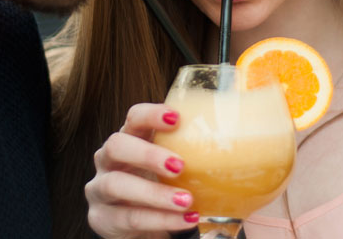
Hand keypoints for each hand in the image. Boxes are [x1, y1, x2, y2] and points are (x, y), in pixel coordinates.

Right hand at [86, 103, 198, 238]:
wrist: (140, 227)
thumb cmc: (160, 188)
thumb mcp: (171, 169)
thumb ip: (192, 155)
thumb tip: (243, 147)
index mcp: (128, 140)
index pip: (132, 118)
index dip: (150, 115)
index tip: (176, 118)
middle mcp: (108, 160)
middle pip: (116, 146)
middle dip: (147, 154)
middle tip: (179, 166)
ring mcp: (99, 189)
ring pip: (116, 184)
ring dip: (154, 193)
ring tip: (186, 200)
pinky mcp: (102, 218)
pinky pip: (129, 217)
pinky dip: (160, 219)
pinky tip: (186, 220)